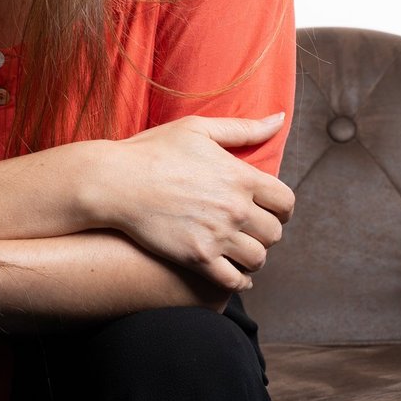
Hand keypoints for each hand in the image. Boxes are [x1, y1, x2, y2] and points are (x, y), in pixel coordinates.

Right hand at [86, 114, 294, 290]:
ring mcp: (217, 235)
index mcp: (240, 176)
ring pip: (258, 258)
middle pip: (274, 233)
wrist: (114, 182)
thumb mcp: (198, 129)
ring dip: (253, 256)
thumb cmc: (153, 150)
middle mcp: (235, 208)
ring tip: (241, 251)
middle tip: (251, 230)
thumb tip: (279, 119)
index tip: (270, 210)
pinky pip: (234, 281)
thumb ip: (243, 128)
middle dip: (266, 232)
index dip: (281, 208)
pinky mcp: (198, 258)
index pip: (285, 202)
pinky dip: (240, 282)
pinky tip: (234, 275)